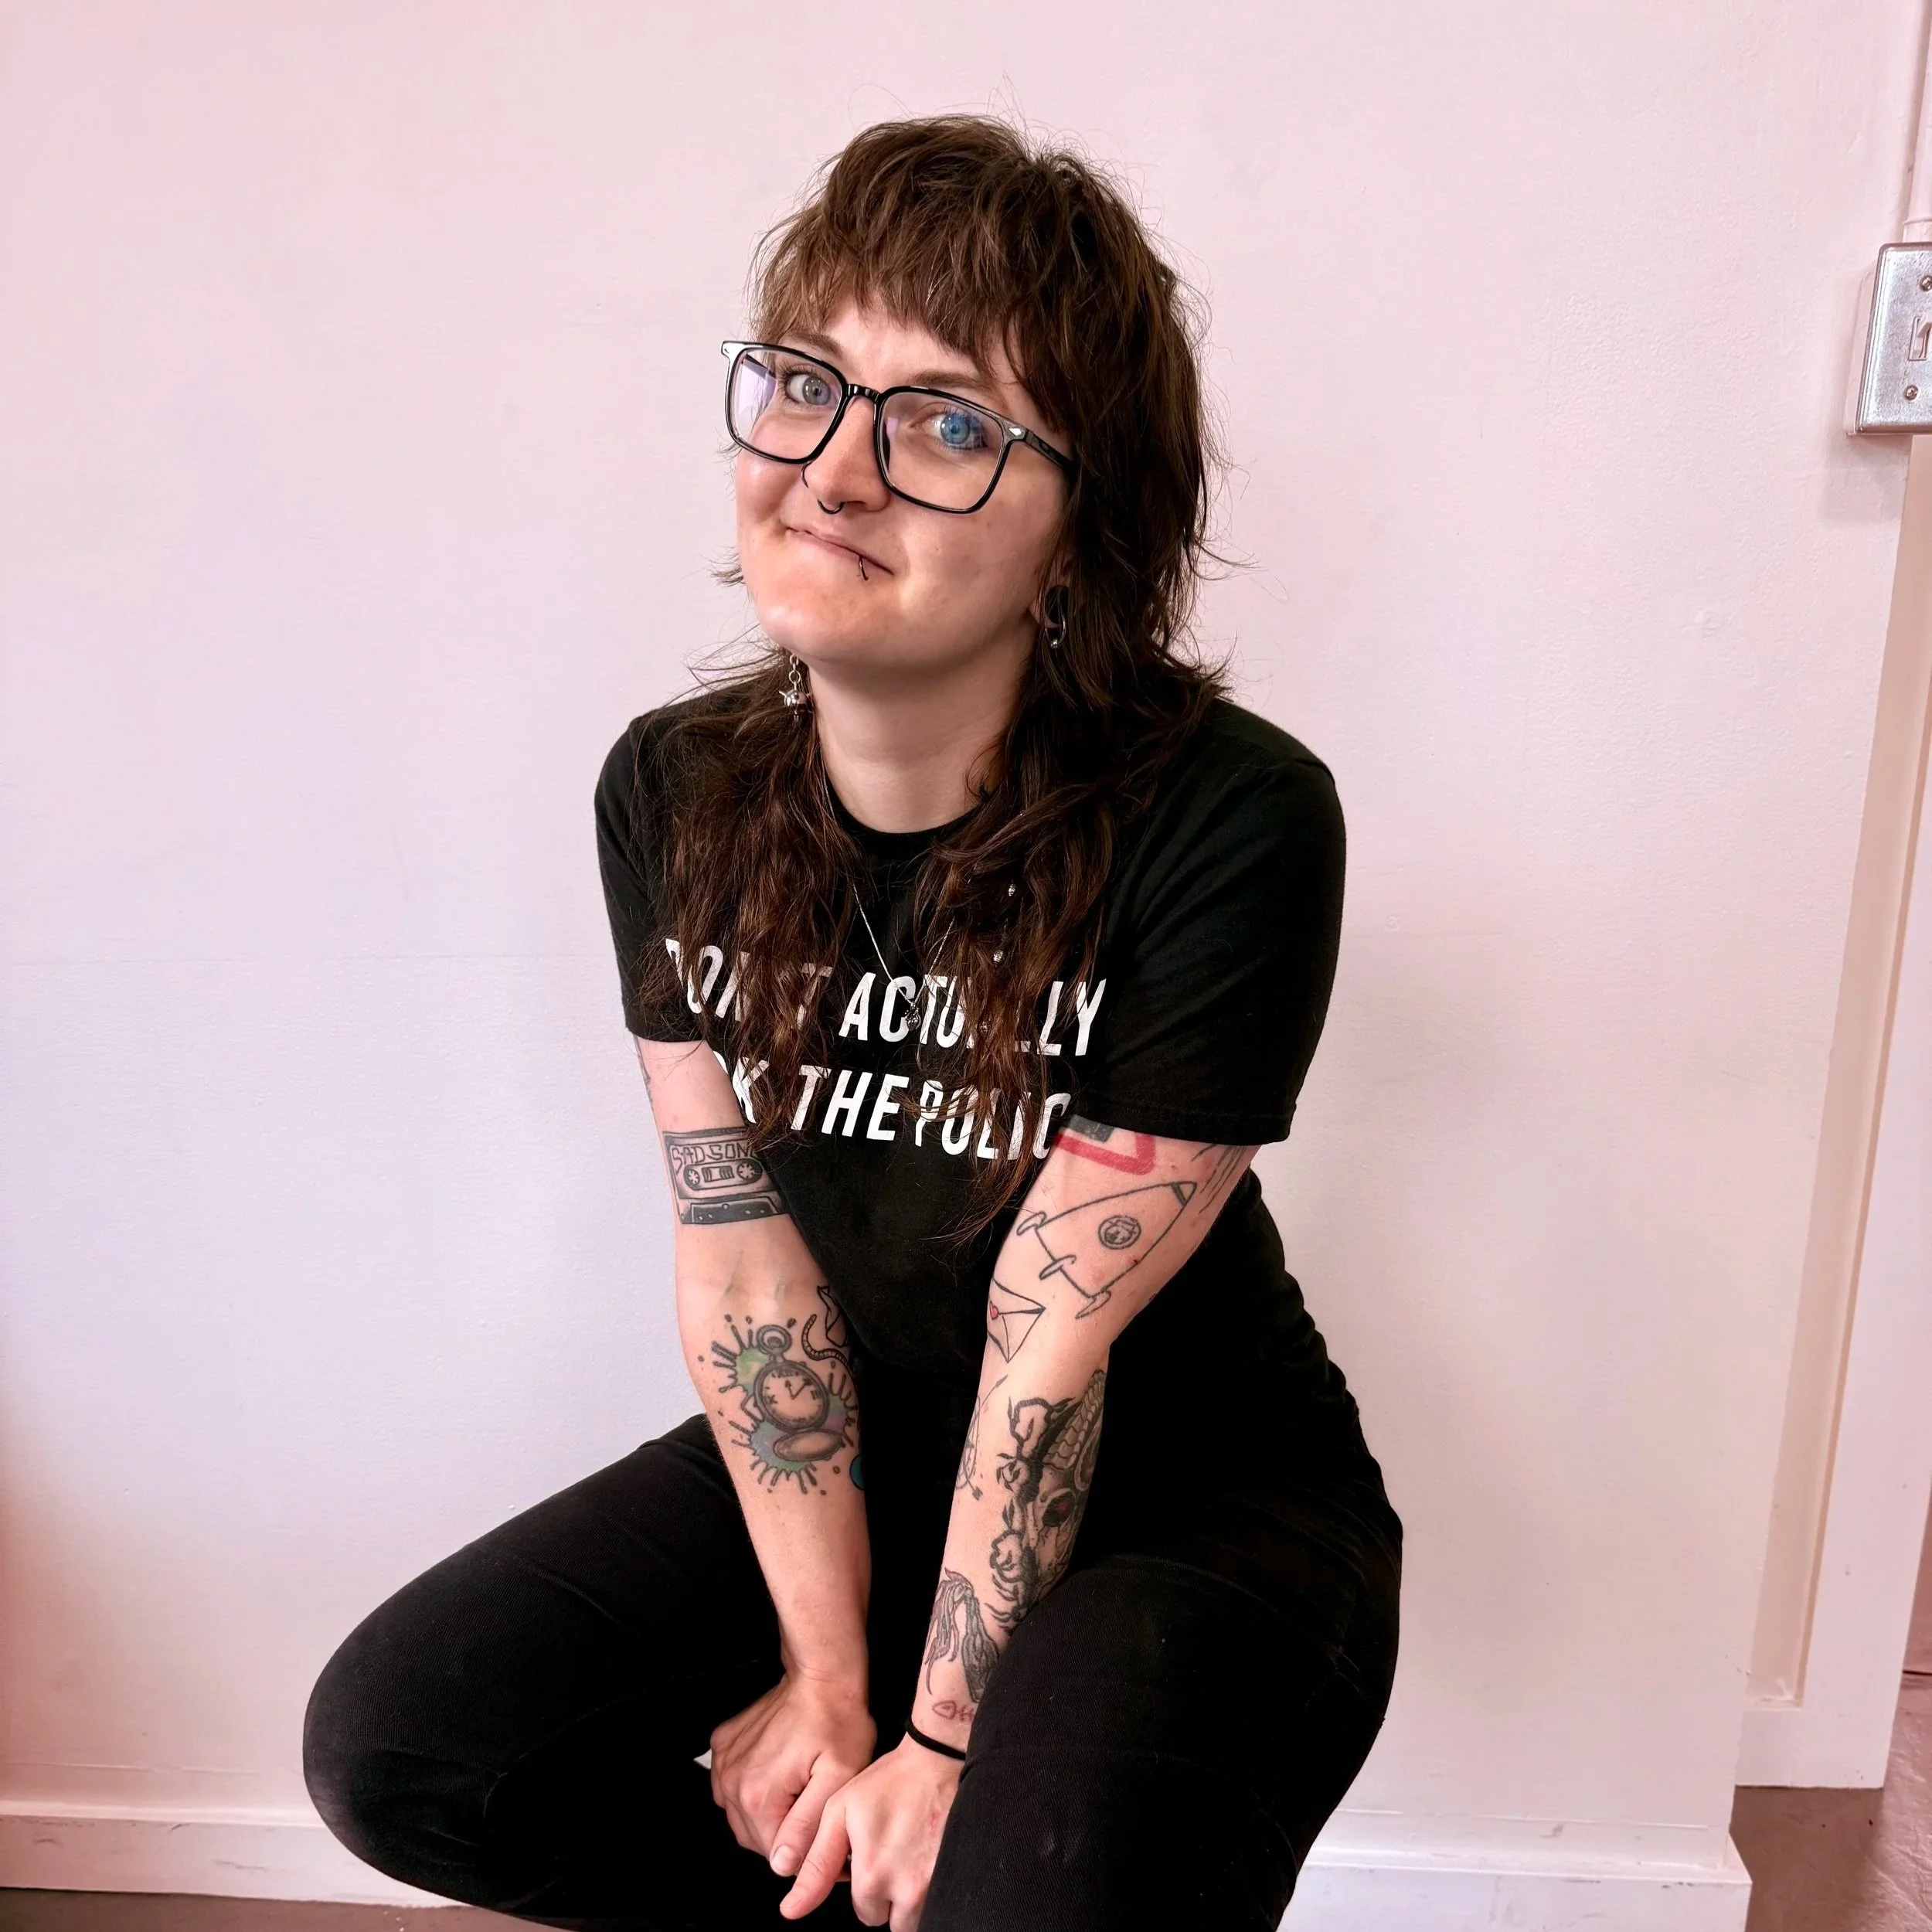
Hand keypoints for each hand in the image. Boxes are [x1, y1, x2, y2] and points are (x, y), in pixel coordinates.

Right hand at [709, 1670, 875, 1875]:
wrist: (822, 1675)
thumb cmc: (838, 1721)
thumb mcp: (838, 1778)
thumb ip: (807, 1827)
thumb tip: (782, 1865)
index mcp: (758, 1796)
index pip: (775, 1856)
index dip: (806, 1849)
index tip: (825, 1829)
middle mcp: (731, 1782)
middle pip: (756, 1839)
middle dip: (786, 1833)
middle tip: (813, 1805)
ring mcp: (723, 1762)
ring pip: (742, 1816)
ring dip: (768, 1813)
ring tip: (797, 1787)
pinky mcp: (722, 1745)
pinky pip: (731, 1788)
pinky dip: (751, 1789)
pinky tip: (777, 1771)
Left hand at [780, 1732, 962, 1928]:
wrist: (938, 1760)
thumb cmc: (889, 1783)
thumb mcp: (840, 1813)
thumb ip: (816, 1865)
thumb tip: (791, 1910)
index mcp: (872, 1876)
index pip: (865, 1913)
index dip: (867, 1885)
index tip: (875, 1857)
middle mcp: (906, 1889)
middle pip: (892, 1920)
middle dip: (890, 1897)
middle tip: (895, 1855)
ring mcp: (936, 1885)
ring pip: (916, 1917)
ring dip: (912, 1898)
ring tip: (912, 1857)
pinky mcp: (958, 1876)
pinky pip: (942, 1902)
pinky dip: (934, 1888)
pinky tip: (930, 1857)